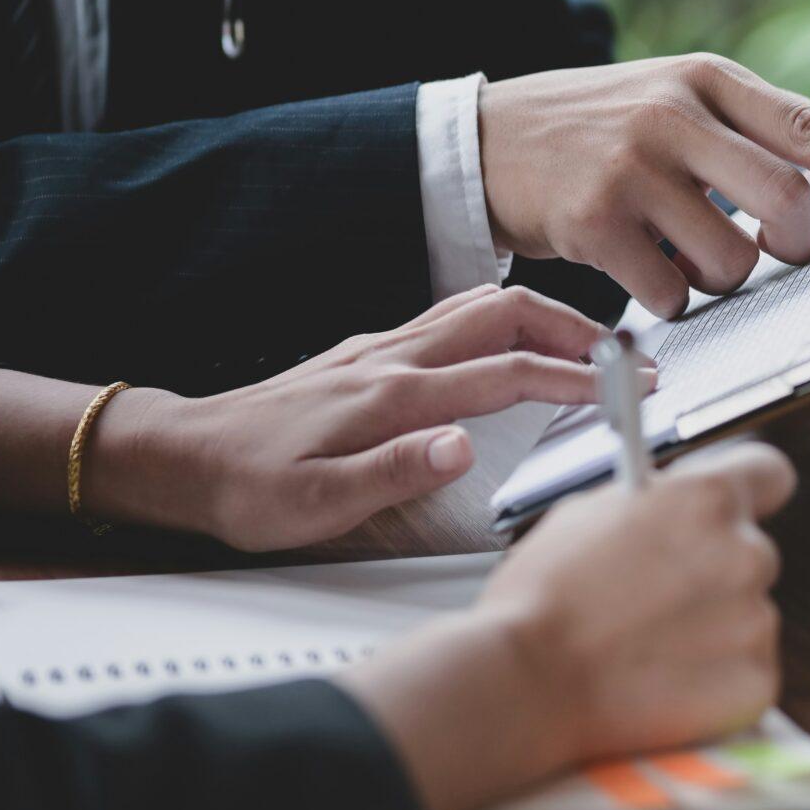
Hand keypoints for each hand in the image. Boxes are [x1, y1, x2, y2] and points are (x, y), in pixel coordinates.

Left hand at [87, 285, 612, 550]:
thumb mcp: (317, 502)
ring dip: (543, 317)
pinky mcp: (368, 353)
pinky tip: (510, 342)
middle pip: (505, 313)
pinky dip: (502, 320)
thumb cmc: (247, 487)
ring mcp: (381, 349)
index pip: (507, 373)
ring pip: (481, 306)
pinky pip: (453, 317)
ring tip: (588, 345)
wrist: (184, 458)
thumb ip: (395, 471)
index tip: (624, 391)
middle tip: (625, 357)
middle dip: (576, 328)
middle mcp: (392, 359)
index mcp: (393, 396)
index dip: (575, 379)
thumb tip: (462, 447)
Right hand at [339, 442, 796, 809]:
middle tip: (659, 600)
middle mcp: (746, 554)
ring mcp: (756, 620)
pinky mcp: (757, 680)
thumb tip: (671, 506)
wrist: (528, 683)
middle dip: (714, 575)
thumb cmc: (543, 601)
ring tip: (649, 648)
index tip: (737, 508)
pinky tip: (664, 682)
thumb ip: (654, 505)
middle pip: (751, 556)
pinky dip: (715, 682)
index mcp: (706, 500)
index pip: (769, 472)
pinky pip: (747, 672)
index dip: (751, 490)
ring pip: (748, 617)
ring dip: (713, 630)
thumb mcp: (591, 513)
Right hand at [479, 54, 809, 317]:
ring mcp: (630, 168)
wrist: (487, 141)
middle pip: (785, 200)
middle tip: (782, 252)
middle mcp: (672, 115)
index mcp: (708, 79)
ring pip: (731, 260)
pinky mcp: (591, 222)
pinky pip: (670, 290)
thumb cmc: (604, 125)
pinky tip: (644, 269)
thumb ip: (772, 120)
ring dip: (723, 277)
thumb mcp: (684, 98)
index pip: (809, 127)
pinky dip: (671, 297)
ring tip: (686, 252)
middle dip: (797, 244)